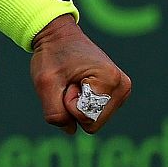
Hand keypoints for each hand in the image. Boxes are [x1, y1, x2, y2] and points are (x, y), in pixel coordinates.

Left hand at [29, 15, 132, 134]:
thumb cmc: (51, 55)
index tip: (67, 80)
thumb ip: (55, 113)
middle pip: (93, 122)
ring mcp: (121, 90)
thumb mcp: (45, 83)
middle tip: (69, 81)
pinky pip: (94, 113)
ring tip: (73, 80)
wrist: (57, 35)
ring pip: (93, 119)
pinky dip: (81, 102)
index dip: (68, 103)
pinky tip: (79, 83)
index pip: (87, 119)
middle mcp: (122, 86)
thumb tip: (71, 130)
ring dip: (76, 103)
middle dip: (73, 105)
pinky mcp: (115, 93)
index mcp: (111, 81)